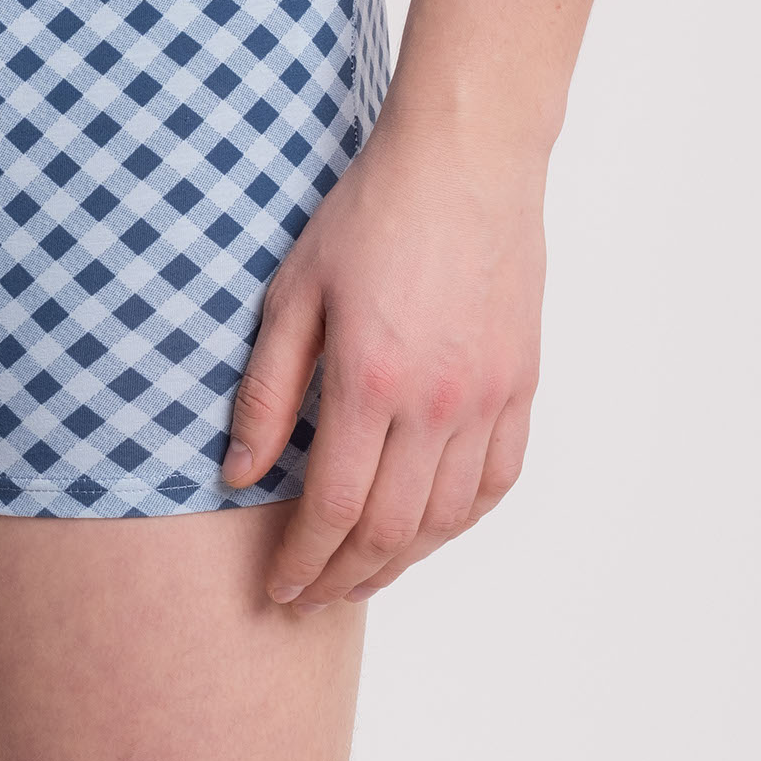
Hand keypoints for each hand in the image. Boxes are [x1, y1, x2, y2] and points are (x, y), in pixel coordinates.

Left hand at [219, 107, 544, 607]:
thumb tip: (239, 471)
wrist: (465, 162)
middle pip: (392, 531)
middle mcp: (438, 406)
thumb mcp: (293, 292)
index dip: (303, 562)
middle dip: (344, 577)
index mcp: (372, 382)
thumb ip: (268, 390)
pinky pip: (497, 480)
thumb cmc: (368, 215)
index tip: (277, 589)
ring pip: (448, 518)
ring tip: (360, 574)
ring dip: (402, 561)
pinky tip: (430, 528)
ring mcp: (489, 399)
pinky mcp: (521, 384)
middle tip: (309, 598)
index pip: (334, 510)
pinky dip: (461, 519)